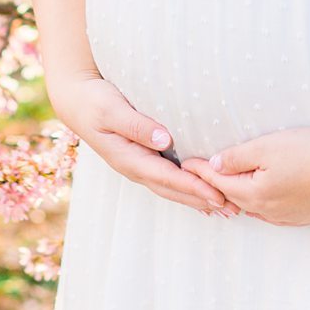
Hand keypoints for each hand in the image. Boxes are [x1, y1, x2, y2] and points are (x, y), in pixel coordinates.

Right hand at [51, 73, 240, 217]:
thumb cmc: (94, 101)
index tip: (217, 195)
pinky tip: (203, 193)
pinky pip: (168, 179)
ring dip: (198, 199)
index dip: (193, 187)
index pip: (167, 178)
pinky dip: (188, 188)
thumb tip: (165, 140)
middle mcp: (135, 167)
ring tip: (225, 207)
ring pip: (171, 188)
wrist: (76, 101)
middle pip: (173, 189)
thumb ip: (137, 125)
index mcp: (129, 158)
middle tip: (233, 208)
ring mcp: (138, 165)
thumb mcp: (112, 110)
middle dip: (202, 200)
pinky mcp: (142, 159)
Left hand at [178, 124, 309, 226]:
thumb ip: (237, 157)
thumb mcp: (266, 147)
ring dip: (241, 196)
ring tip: (230, 184)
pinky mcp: (305, 217)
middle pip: (235, 198)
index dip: (200, 170)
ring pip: (255, 208)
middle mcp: (268, 212)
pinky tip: (264, 196)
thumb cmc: (309, 151)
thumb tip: (214, 165)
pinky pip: (275, 213)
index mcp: (254, 195)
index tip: (185, 163)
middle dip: (218, 186)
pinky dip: (263, 203)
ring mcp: (288, 217)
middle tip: (203, 174)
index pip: (218, 182)